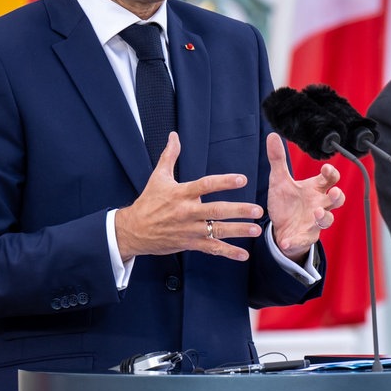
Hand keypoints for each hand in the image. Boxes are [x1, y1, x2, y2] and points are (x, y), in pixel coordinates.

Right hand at [114, 132, 264, 261]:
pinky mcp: (189, 244)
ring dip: (238, 231)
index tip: (242, 179)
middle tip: (258, 210)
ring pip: (217, 231)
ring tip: (256, 230)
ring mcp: (189, 230)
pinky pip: (211, 248)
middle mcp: (187, 212)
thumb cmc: (148, 202)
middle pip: (216, 211)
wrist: (133, 231)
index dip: (223, 182)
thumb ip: (170, 156)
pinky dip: (228, 253)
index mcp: (181, 194)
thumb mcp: (158, 177)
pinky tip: (243, 255)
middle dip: (238, 211)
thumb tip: (174, 135)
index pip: (205, 185)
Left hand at [264, 133, 344, 262]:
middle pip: (337, 200)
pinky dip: (296, 241)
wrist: (281, 227)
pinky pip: (304, 240)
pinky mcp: (305, 237)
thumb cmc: (286, 202)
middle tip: (333, 193)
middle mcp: (319, 204)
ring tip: (316, 214)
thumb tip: (272, 134)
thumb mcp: (279, 180)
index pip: (330, 179)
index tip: (326, 168)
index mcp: (315, 189)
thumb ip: (278, 160)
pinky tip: (286, 241)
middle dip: (338, 197)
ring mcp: (314, 222)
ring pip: (327, 220)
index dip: (331, 173)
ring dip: (324, 217)